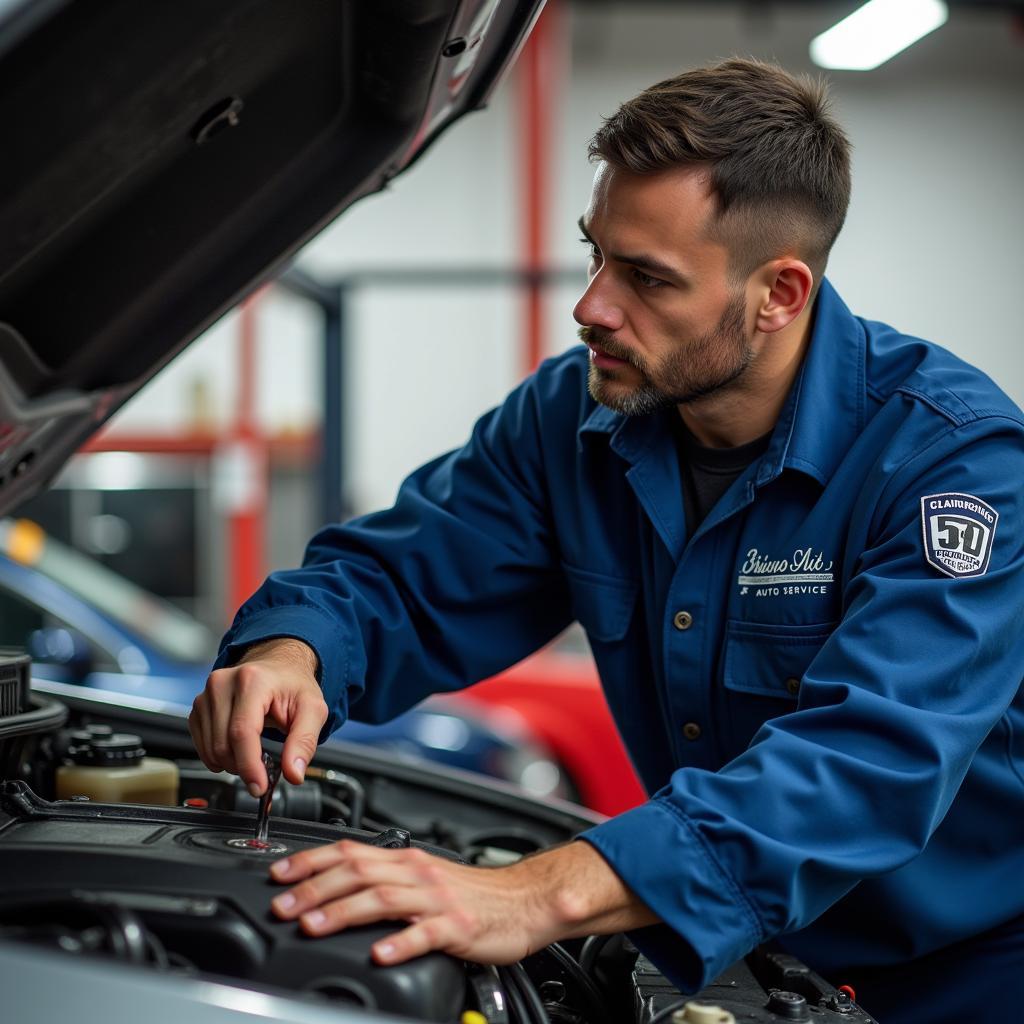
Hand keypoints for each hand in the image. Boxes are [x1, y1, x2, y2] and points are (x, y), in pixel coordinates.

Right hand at [189, 638, 326, 794]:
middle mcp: (223, 683)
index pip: (242, 732)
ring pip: (210, 748)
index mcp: (252, 680)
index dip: (249, 766)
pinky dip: (219, 756)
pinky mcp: (199, 706)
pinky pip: (201, 744)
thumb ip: (305, 742)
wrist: (278, 666)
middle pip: (223, 744)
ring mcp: (207, 694)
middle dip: (244, 767)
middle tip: (264, 769)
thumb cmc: (293, 685)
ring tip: (254, 754)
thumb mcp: (313, 710)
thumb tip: (294, 773)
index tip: (259, 786)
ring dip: (231, 763)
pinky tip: (237, 748)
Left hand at [269, 838, 658, 965]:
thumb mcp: (422, 877)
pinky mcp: (457, 925)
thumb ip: (383, 879)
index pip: (348, 851)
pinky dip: (400, 942)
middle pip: (358, 872)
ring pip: (382, 897)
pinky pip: (425, 933)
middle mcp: (416, 872)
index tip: (278, 874)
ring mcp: (436, 898)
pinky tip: (380, 953)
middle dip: (314, 888)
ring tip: (314, 925)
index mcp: (405, 859)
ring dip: (344, 910)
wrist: (524, 899)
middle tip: (282, 906)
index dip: (310, 861)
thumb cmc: (472, 892)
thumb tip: (335, 887)